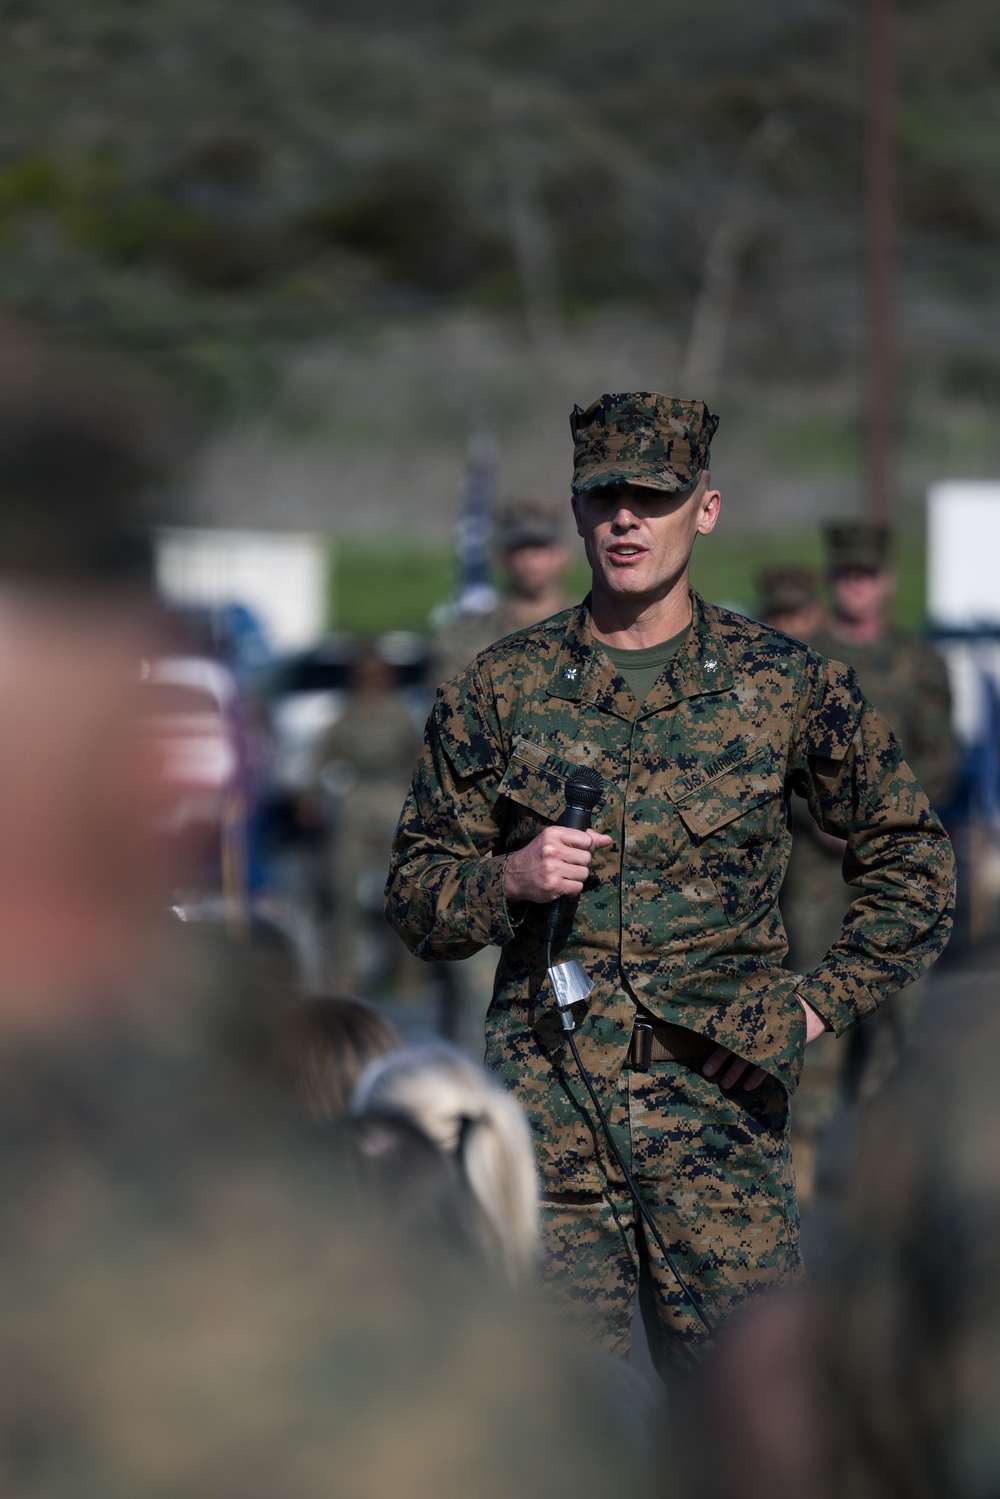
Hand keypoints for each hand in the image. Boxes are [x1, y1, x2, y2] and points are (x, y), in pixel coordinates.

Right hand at [503, 826, 612, 904]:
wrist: (514, 875)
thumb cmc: (538, 855)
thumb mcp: (555, 839)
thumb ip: (581, 838)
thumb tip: (607, 840)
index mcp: (553, 834)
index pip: (587, 840)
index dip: (586, 847)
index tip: (576, 851)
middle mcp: (552, 850)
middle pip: (587, 858)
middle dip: (581, 863)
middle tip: (567, 864)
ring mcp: (552, 869)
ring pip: (584, 874)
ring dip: (578, 876)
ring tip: (564, 874)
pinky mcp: (553, 886)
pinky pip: (578, 887)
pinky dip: (573, 888)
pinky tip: (562, 884)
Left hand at [701, 999, 829, 1092]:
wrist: (810, 1007)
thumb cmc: (781, 1003)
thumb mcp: (761, 1001)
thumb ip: (745, 1011)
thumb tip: (722, 1018)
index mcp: (749, 1015)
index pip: (726, 1030)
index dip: (714, 1042)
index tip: (703, 1054)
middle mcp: (756, 1028)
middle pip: (733, 1045)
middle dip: (719, 1060)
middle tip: (707, 1073)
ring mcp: (769, 1039)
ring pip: (747, 1059)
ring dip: (735, 1072)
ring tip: (725, 1084)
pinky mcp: (782, 1049)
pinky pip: (766, 1066)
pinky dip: (757, 1077)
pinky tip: (748, 1086)